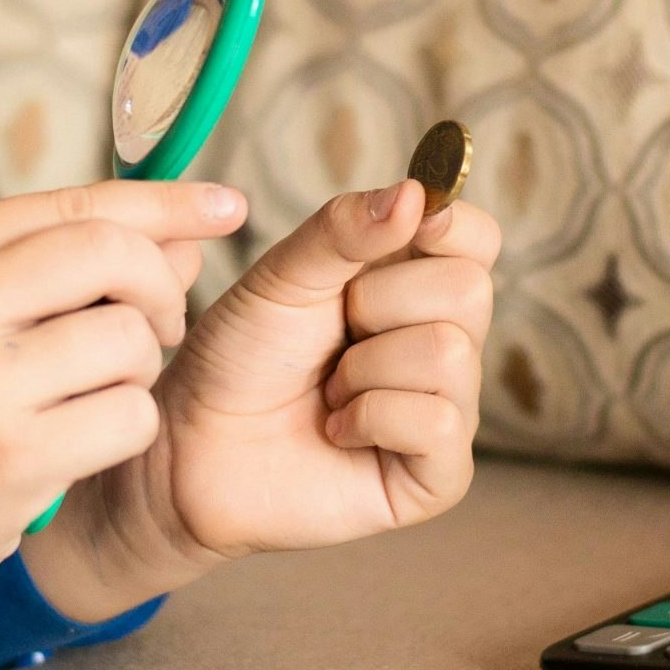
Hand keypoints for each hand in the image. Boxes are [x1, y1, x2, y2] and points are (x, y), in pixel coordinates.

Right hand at [0, 180, 247, 652]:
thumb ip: (65, 271)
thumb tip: (187, 237)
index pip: (74, 204)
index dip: (164, 203)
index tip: (226, 205)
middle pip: (112, 254)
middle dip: (160, 290)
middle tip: (155, 329)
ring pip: (130, 339)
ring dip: (136, 374)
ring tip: (85, 398)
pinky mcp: (10, 455)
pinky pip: (132, 415)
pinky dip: (127, 429)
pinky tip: (79, 446)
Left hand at [25, 180, 500, 618]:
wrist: (193, 443)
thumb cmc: (240, 356)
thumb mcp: (283, 276)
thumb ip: (343, 230)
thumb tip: (415, 194)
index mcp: (413, 283)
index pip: (477, 236)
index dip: (444, 225)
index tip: (397, 230)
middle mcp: (444, 342)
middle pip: (469, 288)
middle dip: (378, 302)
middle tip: (333, 331)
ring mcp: (447, 408)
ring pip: (449, 353)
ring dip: (365, 368)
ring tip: (328, 388)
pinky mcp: (437, 475)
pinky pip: (438, 421)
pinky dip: (370, 417)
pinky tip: (336, 429)